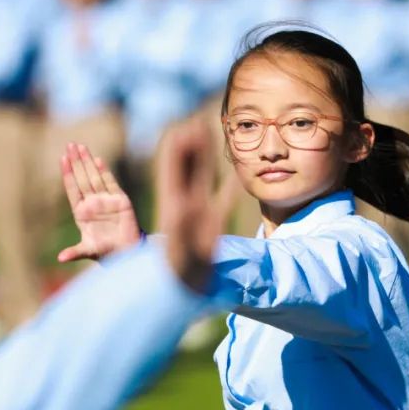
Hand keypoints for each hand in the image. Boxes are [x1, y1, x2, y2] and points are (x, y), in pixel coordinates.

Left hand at [59, 142, 141, 262]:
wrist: (126, 252)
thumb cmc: (106, 251)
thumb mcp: (88, 251)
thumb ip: (75, 252)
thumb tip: (61, 259)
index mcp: (81, 212)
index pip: (72, 189)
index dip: (67, 174)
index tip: (62, 159)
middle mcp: (92, 203)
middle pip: (82, 178)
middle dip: (76, 162)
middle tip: (70, 144)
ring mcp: (106, 200)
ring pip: (95, 177)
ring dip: (88, 162)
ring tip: (81, 147)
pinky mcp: (120, 200)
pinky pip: (111, 183)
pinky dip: (105, 172)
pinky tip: (98, 160)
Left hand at [157, 121, 237, 291]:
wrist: (182, 287)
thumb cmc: (175, 270)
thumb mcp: (174, 245)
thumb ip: (177, 226)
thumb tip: (177, 207)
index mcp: (171, 206)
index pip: (172, 172)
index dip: (176, 151)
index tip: (181, 129)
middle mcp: (184, 205)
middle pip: (187, 170)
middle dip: (192, 147)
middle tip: (196, 123)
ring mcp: (199, 214)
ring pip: (203, 179)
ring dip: (206, 159)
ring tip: (209, 138)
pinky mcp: (213, 226)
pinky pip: (224, 202)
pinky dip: (230, 187)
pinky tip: (237, 175)